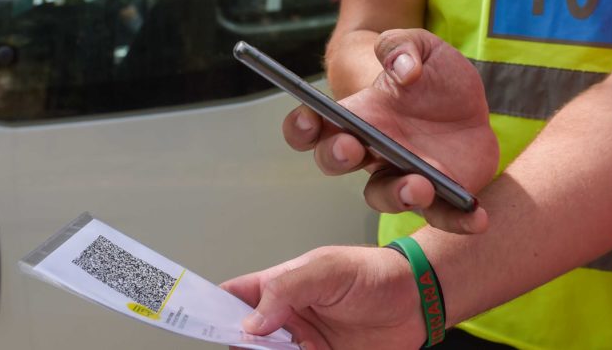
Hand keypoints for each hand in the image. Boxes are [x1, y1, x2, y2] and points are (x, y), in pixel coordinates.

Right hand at [222, 246, 425, 349]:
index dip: (210, 308)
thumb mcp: (327, 269)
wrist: (417, 301)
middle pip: (244, 340)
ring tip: (303, 346)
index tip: (194, 321)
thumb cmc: (374, 274)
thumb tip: (251, 322)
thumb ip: (287, 289)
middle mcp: (286, 320)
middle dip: (243, 345)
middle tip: (268, 343)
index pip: (233, 298)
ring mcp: (303, 345)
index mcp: (279, 288)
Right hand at [284, 29, 496, 232]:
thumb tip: (404, 69)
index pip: (315, 126)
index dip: (301, 126)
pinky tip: (478, 217)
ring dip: (395, 195)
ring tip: (419, 186)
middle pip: (336, 162)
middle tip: (354, 147)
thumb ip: (404, 46)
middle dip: (337, 156)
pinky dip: (458, 222)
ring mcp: (403, 176)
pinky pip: (443, 216)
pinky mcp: (439, 195)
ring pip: (383, 196)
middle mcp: (372, 151)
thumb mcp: (423, 46)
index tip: (307, 119)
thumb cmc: (436, 77)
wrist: (472, 105)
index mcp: (359, 116)